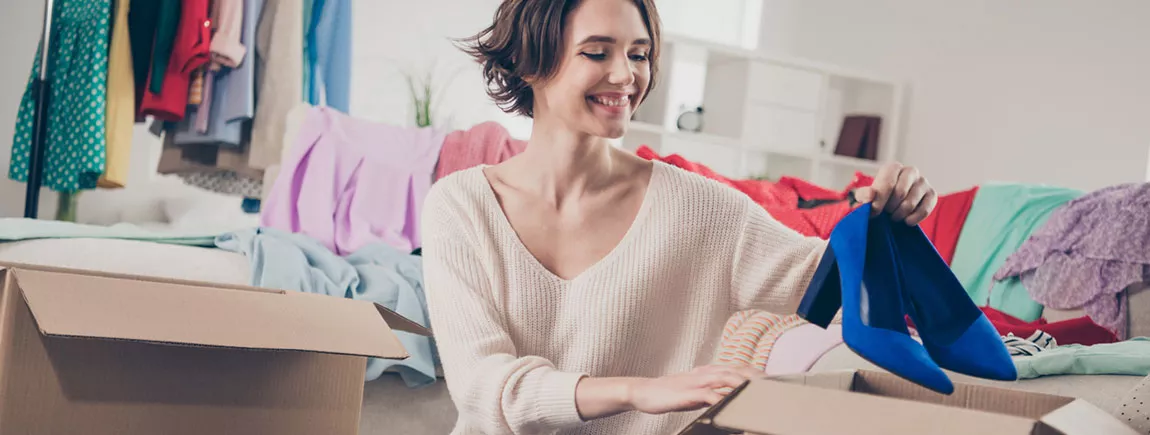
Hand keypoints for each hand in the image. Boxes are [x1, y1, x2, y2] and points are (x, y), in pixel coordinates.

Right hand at [627, 364, 761, 414]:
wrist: (643, 392)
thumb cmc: (669, 393)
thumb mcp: (694, 391)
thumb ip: (712, 392)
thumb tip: (728, 397)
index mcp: (707, 372)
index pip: (736, 368)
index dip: (754, 371)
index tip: (771, 379)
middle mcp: (704, 373)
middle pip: (736, 370)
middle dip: (755, 376)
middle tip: (773, 384)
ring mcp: (696, 382)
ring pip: (725, 378)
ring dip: (743, 384)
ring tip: (758, 390)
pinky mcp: (688, 393)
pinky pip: (708, 395)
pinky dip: (721, 398)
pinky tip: (730, 403)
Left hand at [853, 162, 936, 225]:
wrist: (892, 205)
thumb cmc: (878, 198)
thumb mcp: (866, 196)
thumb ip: (864, 195)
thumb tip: (870, 195)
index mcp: (893, 167)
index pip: (887, 184)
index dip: (879, 201)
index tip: (874, 212)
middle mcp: (911, 171)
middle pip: (900, 193)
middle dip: (889, 208)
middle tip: (885, 213)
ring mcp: (923, 182)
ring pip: (910, 203)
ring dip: (899, 215)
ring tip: (894, 216)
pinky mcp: (932, 194)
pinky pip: (924, 210)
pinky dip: (913, 219)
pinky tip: (906, 220)